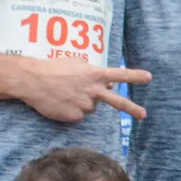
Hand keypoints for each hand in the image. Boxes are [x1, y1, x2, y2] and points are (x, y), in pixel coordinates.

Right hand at [14, 58, 150, 122]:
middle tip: (144, 115)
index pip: (119, 75)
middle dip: (132, 109)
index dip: (135, 76)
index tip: (149, 78)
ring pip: (91, 107)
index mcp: (94, 75)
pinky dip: (73, 109)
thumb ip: (94, 72)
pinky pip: (79, 115)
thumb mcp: (77, 63)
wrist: (31, 80)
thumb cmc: (54, 68)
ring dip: (84, 101)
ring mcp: (84, 105)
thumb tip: (109, 84)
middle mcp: (93, 91)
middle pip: (117, 102)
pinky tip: (62, 101)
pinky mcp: (75, 116)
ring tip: (67, 92)